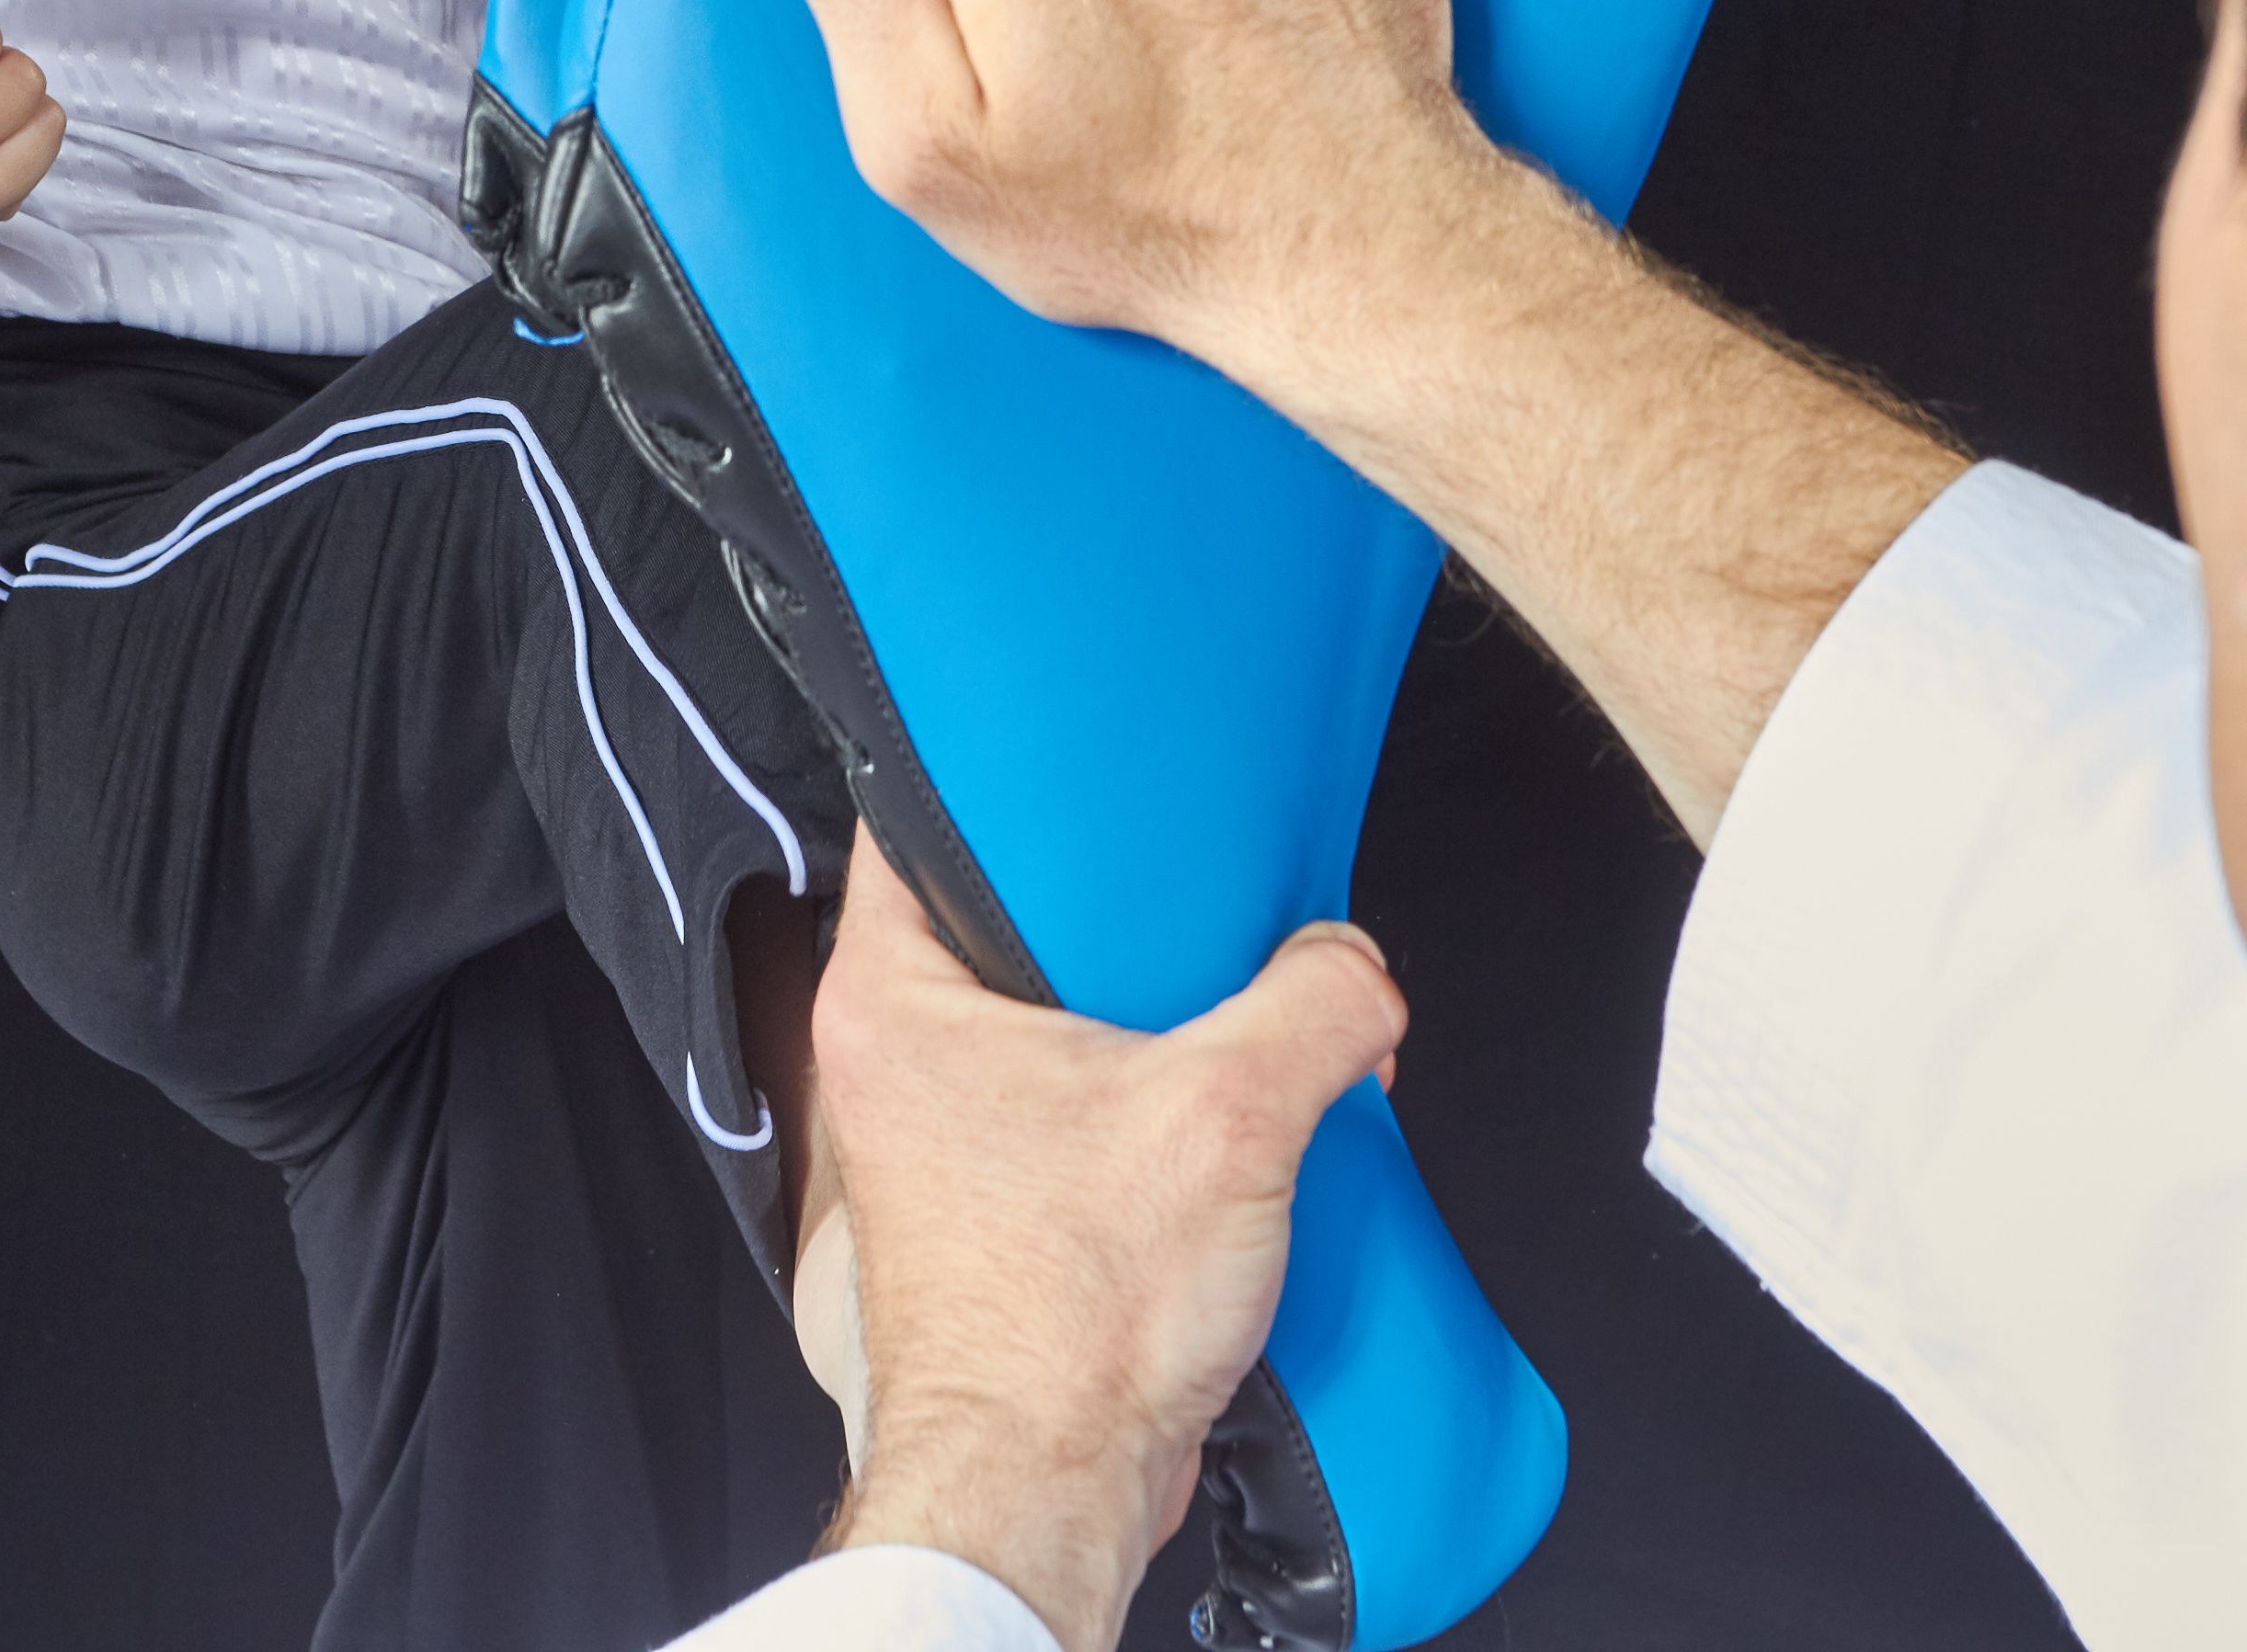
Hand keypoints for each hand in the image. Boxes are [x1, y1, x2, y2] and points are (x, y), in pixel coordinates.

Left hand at [815, 831, 1406, 1651]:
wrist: (1049, 1483)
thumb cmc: (1064, 1326)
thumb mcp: (1230, 1117)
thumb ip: (1316, 1007)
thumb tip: (1355, 973)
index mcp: (891, 997)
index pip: (919, 820)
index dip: (1008, 778)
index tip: (1086, 763)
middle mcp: (898, 1061)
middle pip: (1010, 921)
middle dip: (1119, 913)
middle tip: (1192, 897)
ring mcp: (946, 1137)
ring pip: (1058, 1023)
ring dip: (1151, 1023)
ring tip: (1225, 1013)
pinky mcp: (1006, 1205)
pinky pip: (1083, 1109)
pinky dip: (1153, 1103)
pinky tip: (1227, 1111)